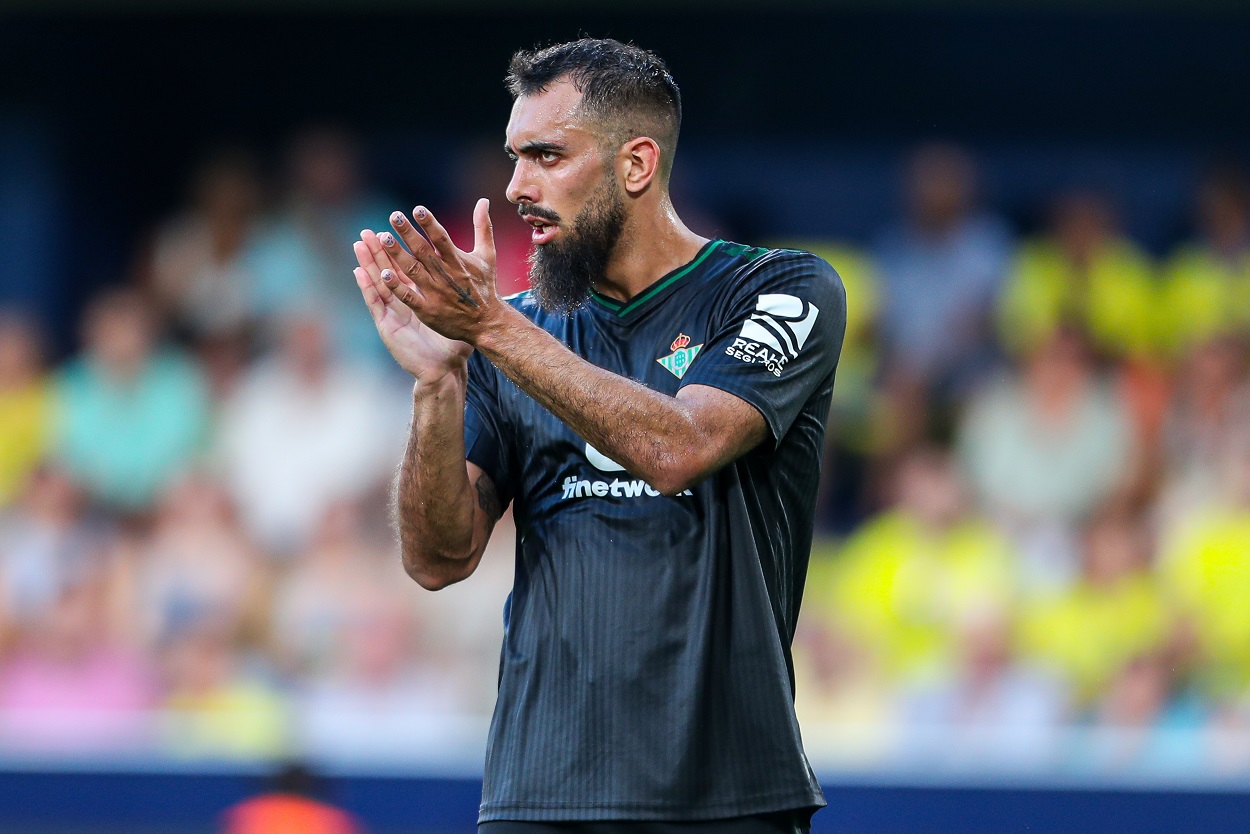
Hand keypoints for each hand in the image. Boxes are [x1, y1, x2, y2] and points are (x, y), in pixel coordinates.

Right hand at [353, 230, 471, 383]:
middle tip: (368, 230)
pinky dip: (367, 287)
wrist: (444, 370)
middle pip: (388, 271)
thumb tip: (476, 278)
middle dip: (378, 251)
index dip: (398, 250)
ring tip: (359, 243)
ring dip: (368, 263)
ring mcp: (393, 314)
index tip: (393, 229)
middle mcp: (403, 304)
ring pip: (378, 283)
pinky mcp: (387, 326)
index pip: (406, 270)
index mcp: (419, 299)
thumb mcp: (460, 316)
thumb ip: (462, 296)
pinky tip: (359, 271)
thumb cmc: (453, 347)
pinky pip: (376, 303)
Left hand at [366, 199, 501, 345]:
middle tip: (393, 216)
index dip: (429, 223)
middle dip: (408, 233)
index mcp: (458, 261)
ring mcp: (435, 293)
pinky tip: (382, 274)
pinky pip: (409, 296)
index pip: (441, 238)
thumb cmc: (485, 286)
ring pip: (413, 270)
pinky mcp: (428, 310)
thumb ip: (483, 227)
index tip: (417, 209)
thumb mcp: (487, 255)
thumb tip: (483, 201)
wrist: (487, 323)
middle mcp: (445, 275)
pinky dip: (397, 286)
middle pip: (423, 251)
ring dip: (397, 254)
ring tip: (382, 238)